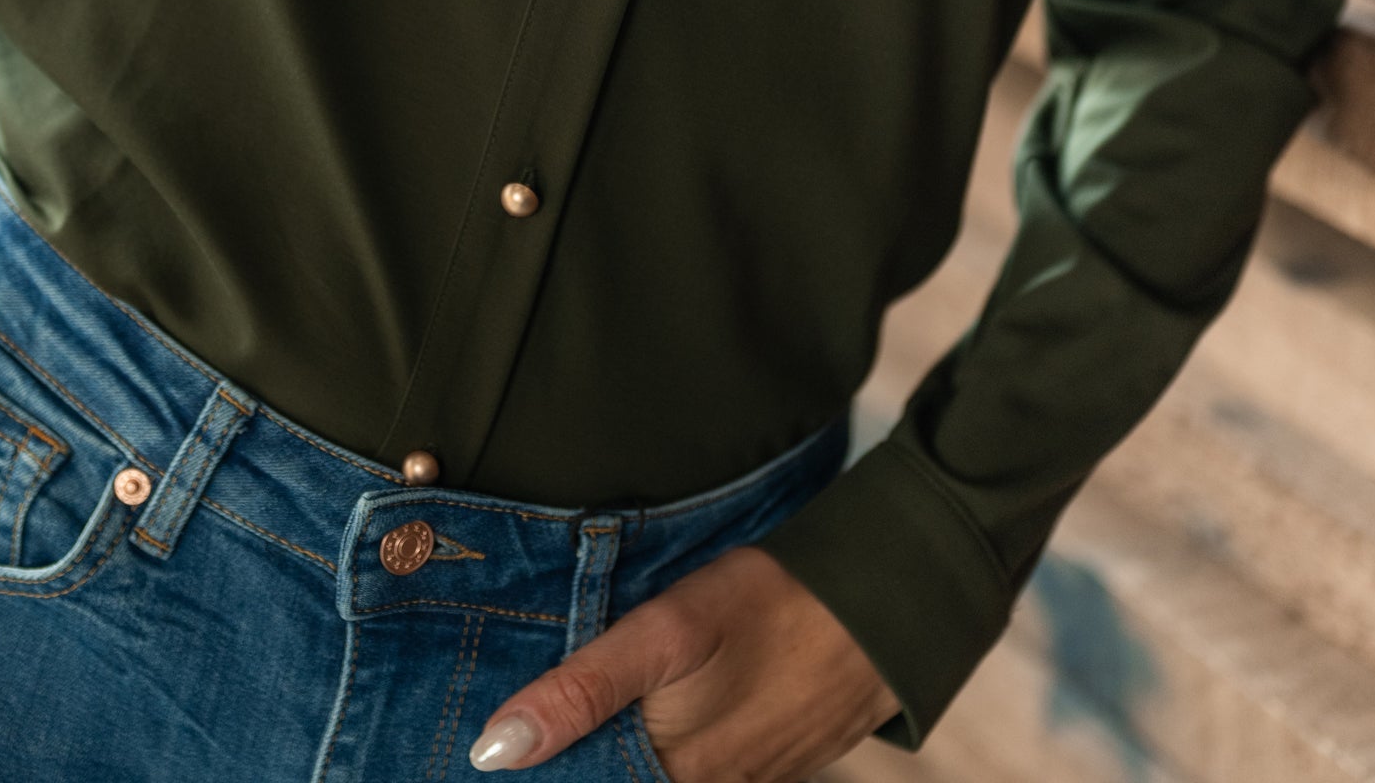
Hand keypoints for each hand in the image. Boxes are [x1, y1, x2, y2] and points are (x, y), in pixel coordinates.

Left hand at [465, 544, 900, 778]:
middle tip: (523, 735)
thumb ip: (582, 693)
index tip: (496, 752)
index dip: (541, 771)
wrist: (880, 609)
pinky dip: (659, 756)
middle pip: (619, 779)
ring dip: (614, 756)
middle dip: (572, 763)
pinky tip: (648, 722)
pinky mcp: (766, 771)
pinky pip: (700, 775)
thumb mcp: (666, 634)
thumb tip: (494, 750)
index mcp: (675, 778)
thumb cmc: (769, 608)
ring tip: (572, 729)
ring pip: (656, 779)